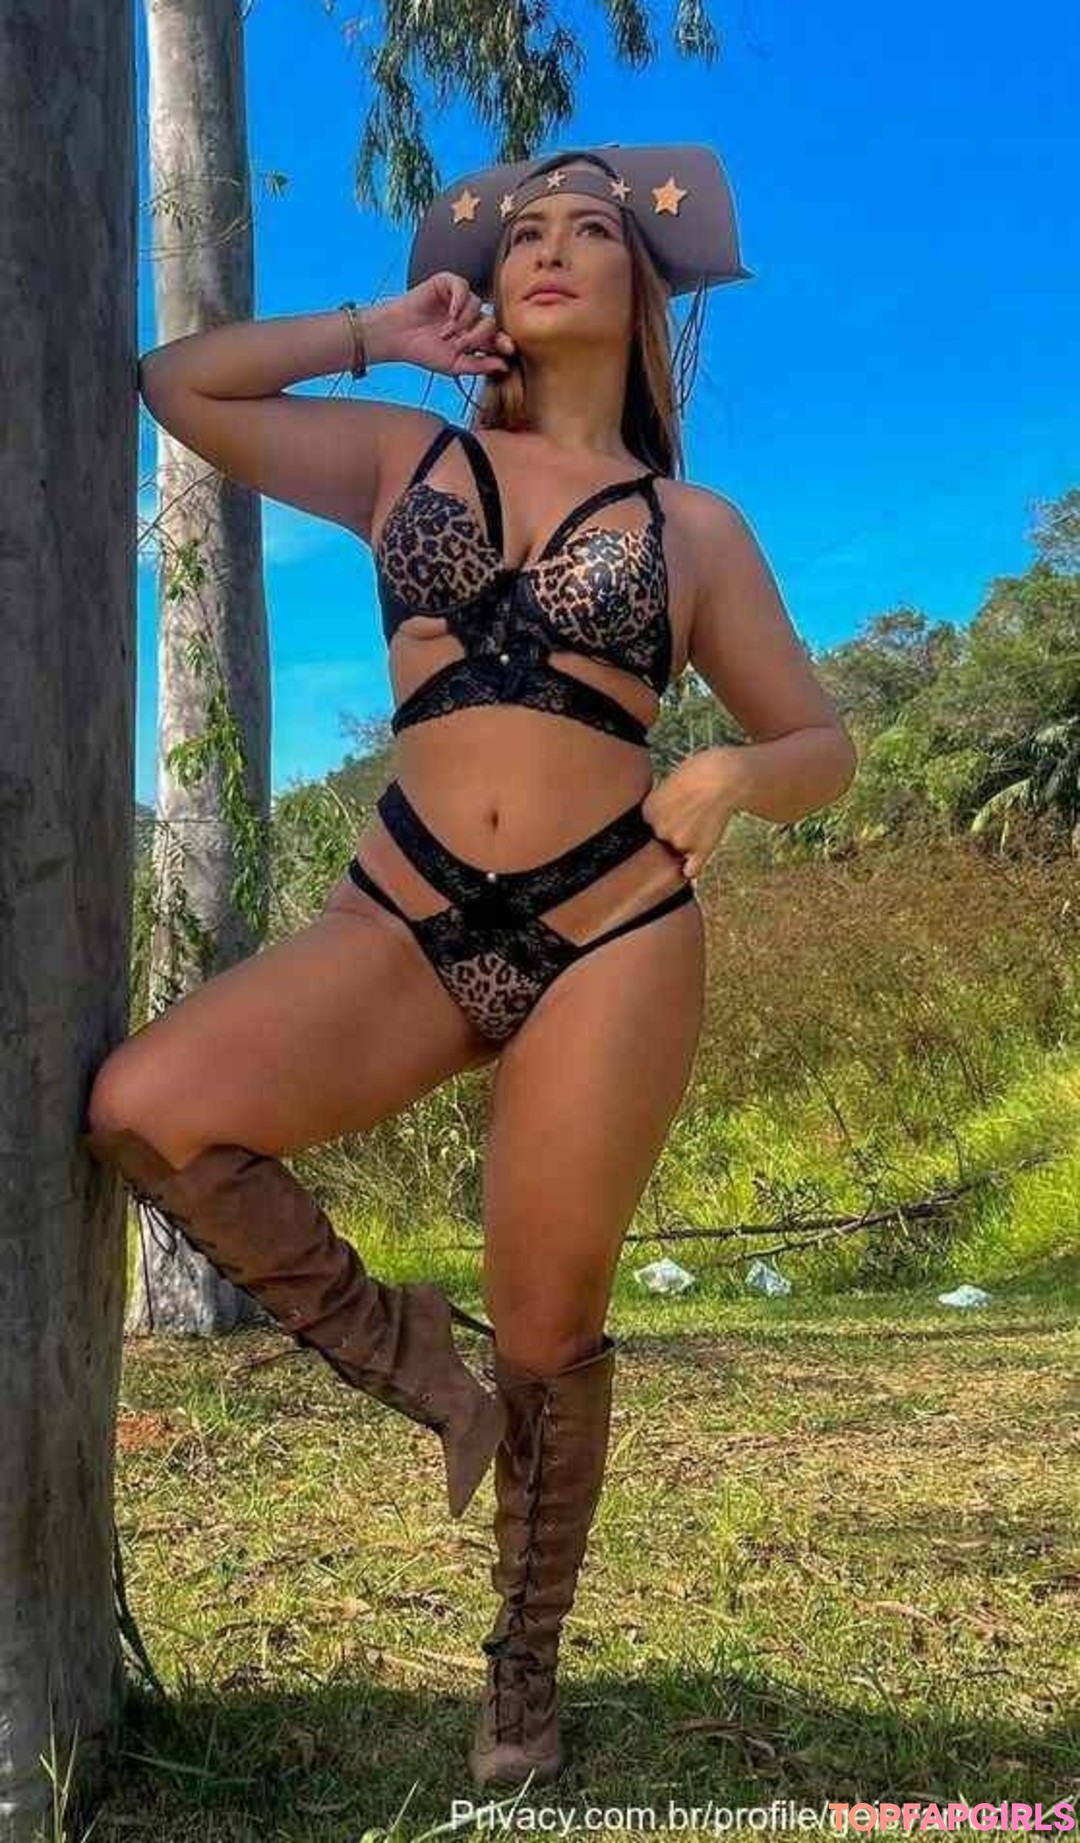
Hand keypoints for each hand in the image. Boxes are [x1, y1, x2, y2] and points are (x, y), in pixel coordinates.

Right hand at [363, 274, 515, 377]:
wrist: (397, 337)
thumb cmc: (424, 351)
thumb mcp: (455, 365)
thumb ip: (479, 366)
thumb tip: (504, 366)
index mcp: (475, 335)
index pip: (496, 336)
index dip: (504, 342)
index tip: (509, 349)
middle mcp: (470, 316)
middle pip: (490, 320)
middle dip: (479, 335)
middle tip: (461, 345)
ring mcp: (459, 299)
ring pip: (477, 305)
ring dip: (464, 322)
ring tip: (446, 334)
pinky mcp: (447, 284)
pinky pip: (463, 287)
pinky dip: (459, 301)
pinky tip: (450, 314)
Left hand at [640, 748, 748, 882]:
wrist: (725, 776)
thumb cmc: (699, 773)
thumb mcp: (668, 783)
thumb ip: (658, 806)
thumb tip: (652, 823)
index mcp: (647, 812)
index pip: (650, 825)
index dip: (664, 816)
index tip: (676, 805)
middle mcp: (659, 830)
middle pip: (663, 839)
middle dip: (675, 828)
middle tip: (692, 809)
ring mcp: (680, 842)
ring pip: (679, 850)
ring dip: (688, 840)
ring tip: (703, 816)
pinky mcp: (700, 849)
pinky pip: (691, 869)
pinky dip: (692, 869)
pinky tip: (691, 867)